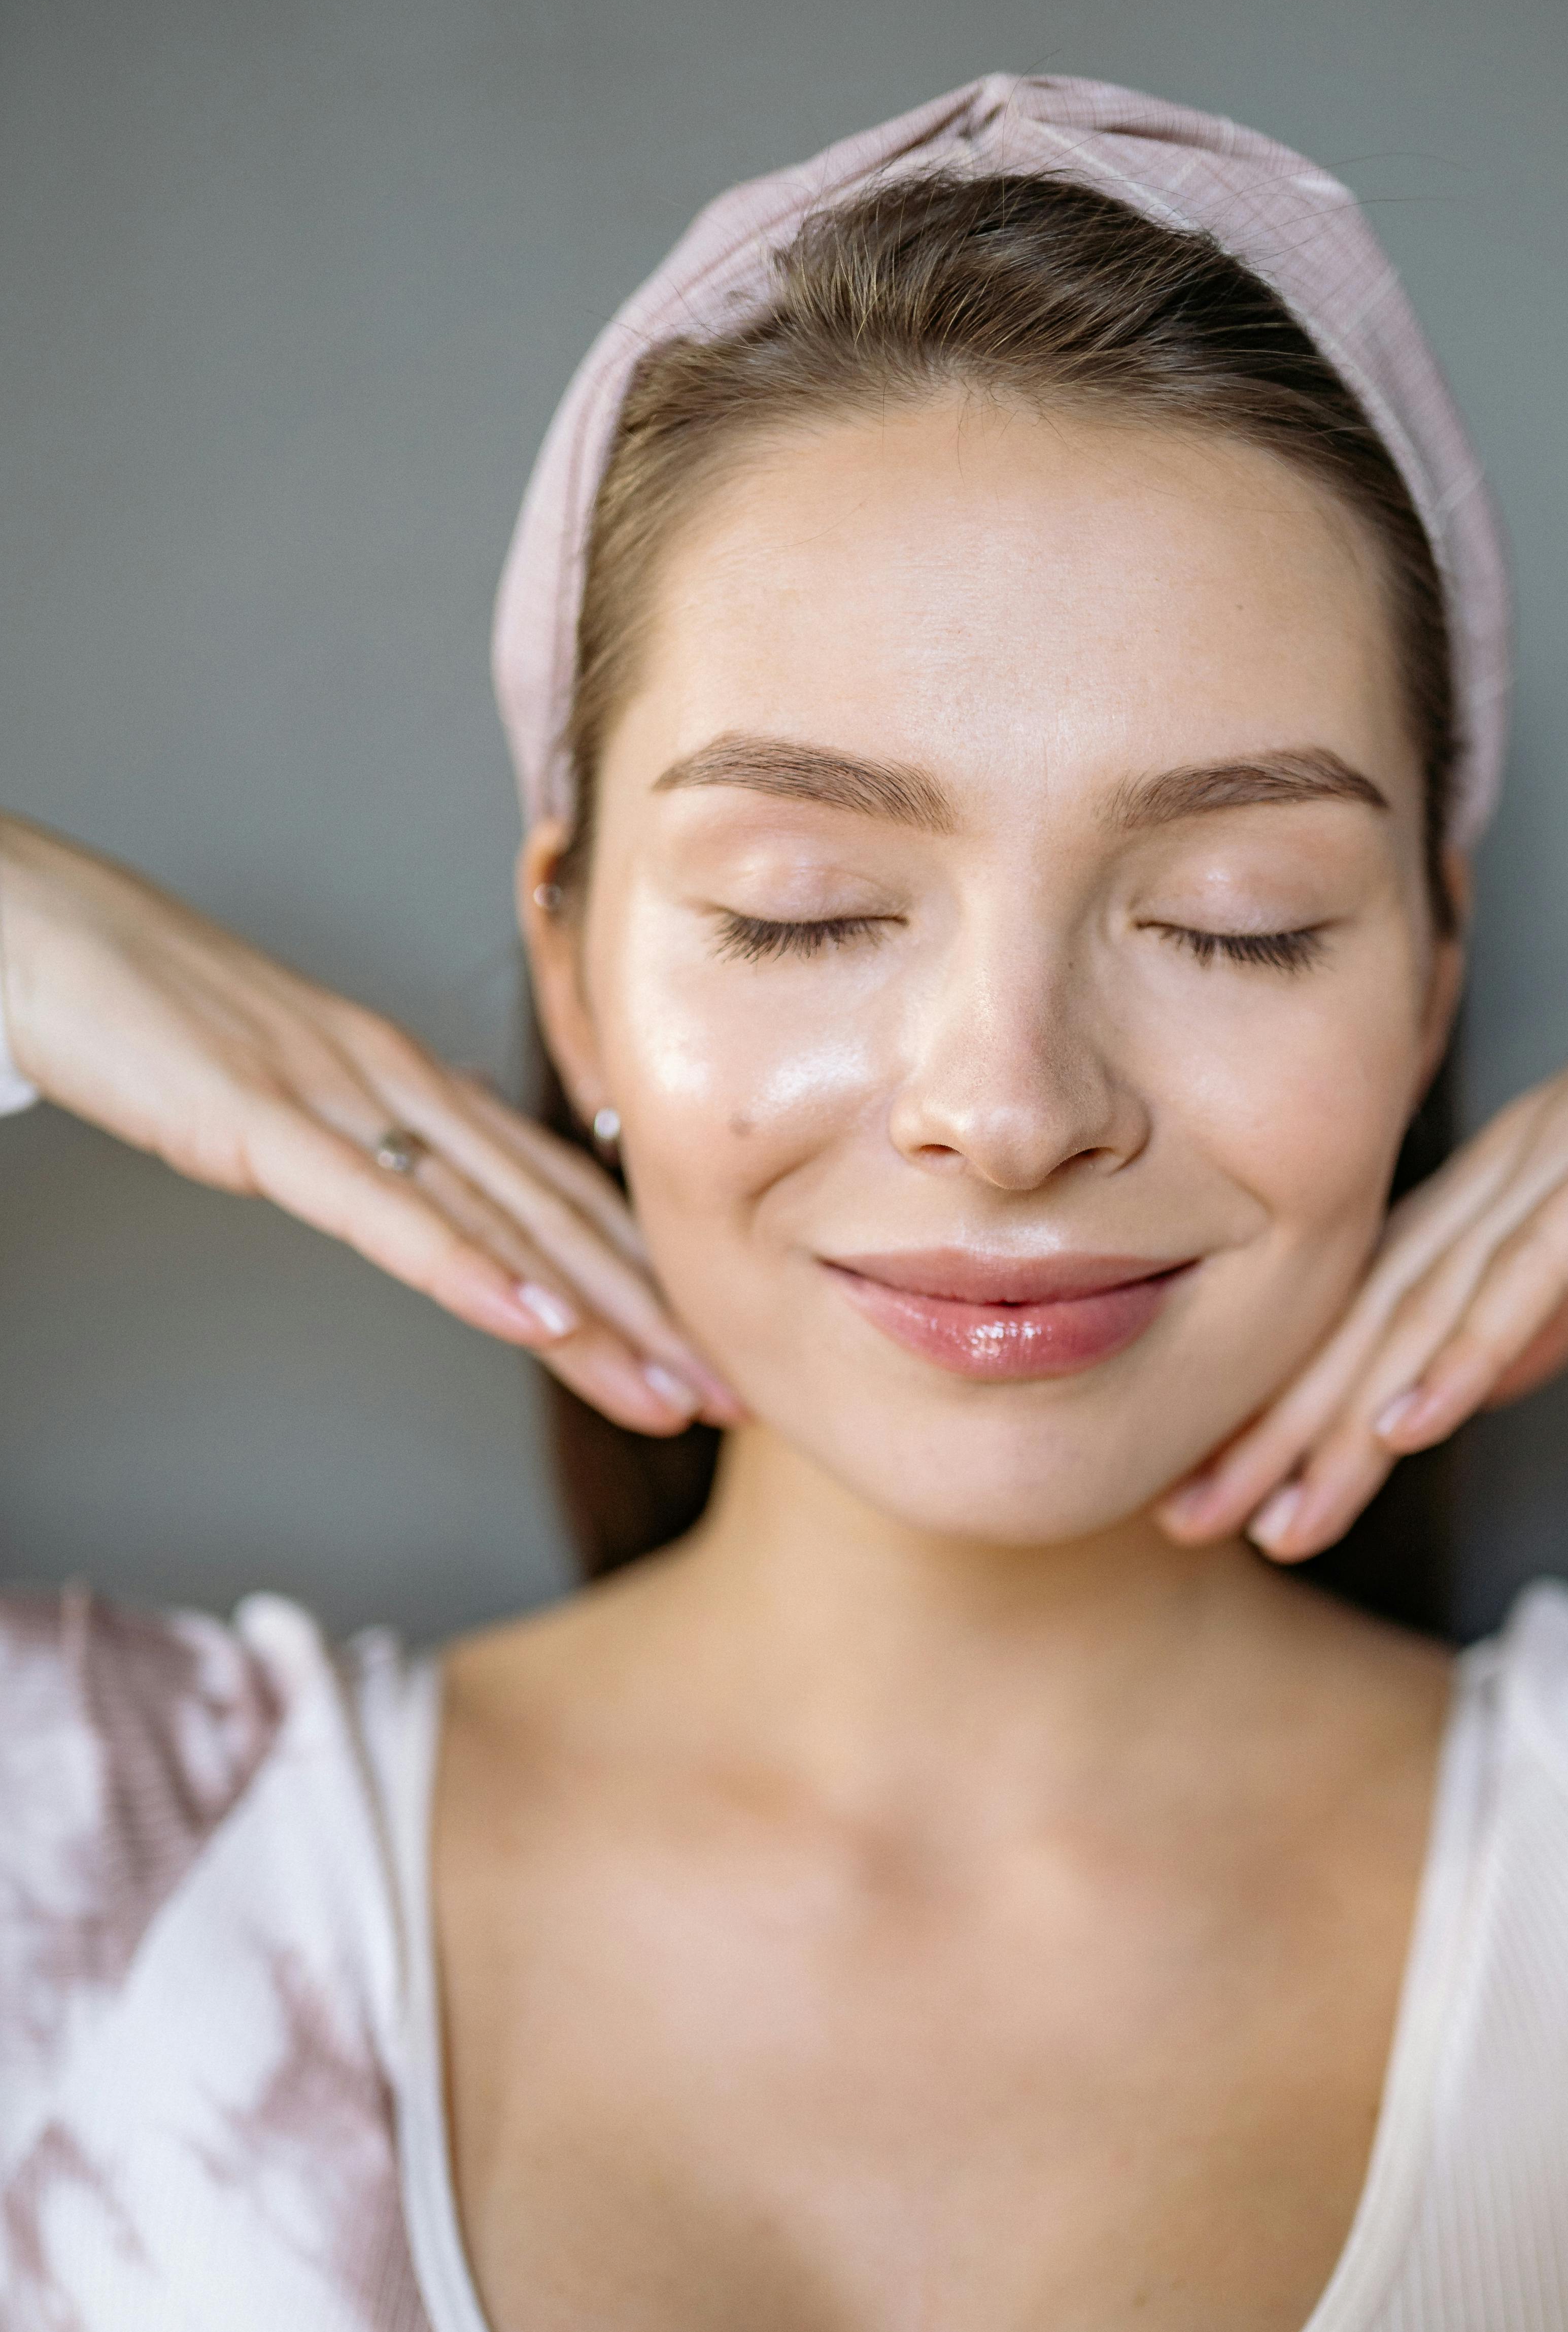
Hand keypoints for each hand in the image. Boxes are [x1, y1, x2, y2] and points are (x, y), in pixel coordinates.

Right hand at [0, 818, 737, 1432]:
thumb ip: (372, 1136)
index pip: (557, 1190)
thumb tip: (445, 1176)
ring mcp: (340, 1100)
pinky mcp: (265, 1124)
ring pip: (500, 1221)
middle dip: (653, 1318)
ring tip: (670, 1394)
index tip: (712, 1350)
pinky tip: (535, 1325)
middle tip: (735, 1402)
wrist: (42, 929)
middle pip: (555, 1215)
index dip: (644, 1275)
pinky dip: (468, 1269)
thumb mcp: (292, 1086)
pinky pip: (384, 1211)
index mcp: (412, 1080)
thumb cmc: (156, 1009)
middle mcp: (403, 1084)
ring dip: (595, 1317)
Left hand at [1160, 847, 1567, 1564]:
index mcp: (1498, 1187)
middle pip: (1366, 1319)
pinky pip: (1534, 1271)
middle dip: (1275, 1432)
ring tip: (1279, 1509)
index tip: (1218, 1486)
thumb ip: (1558, 1299)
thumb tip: (1484, 1374)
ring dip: (1345, 1419)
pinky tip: (1410, 1423)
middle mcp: (1502, 1175)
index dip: (1285, 1402)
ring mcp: (1559, 1166)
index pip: (1367, 1310)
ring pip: (1425, 1310)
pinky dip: (1468, 1350)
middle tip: (1192, 1520)